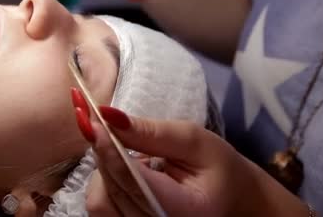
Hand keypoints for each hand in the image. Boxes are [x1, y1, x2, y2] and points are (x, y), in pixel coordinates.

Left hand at [79, 106, 308, 216]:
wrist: (230, 200)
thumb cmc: (217, 168)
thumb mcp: (194, 141)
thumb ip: (152, 132)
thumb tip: (108, 115)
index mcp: (183, 210)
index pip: (136, 180)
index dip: (109, 149)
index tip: (92, 118)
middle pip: (112, 188)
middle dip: (102, 149)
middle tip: (92, 115)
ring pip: (100, 200)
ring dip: (103, 166)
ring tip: (122, 146)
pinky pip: (102, 206)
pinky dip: (105, 180)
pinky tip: (120, 165)